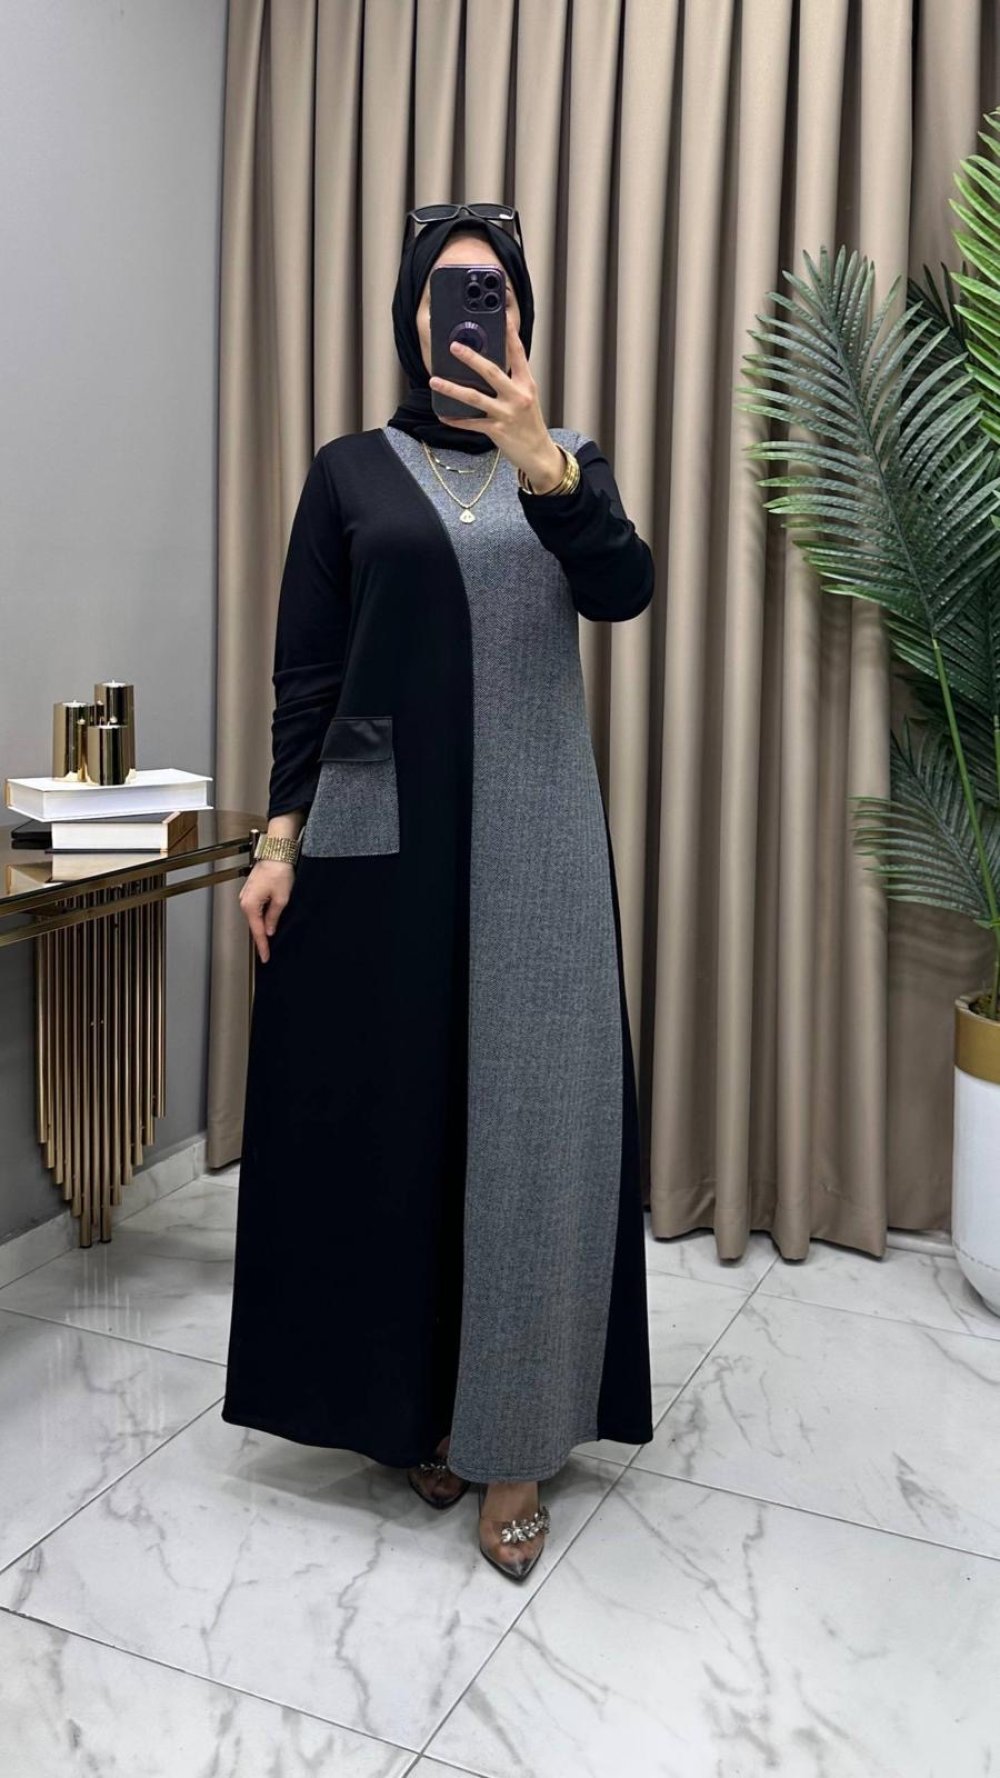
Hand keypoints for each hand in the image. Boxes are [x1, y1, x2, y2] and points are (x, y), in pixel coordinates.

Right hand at [240, 859, 294, 963]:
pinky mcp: (251, 890)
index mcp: (250, 905)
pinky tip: (268, 921)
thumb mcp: (281, 899)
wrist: (275, 854)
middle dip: (262, 938)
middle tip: (267, 952)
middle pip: (254, 925)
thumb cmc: (278, 871)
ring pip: (255, 916)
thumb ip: (274, 917)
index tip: (265, 957)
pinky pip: (256, 908)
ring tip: (269, 939)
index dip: (263, 946)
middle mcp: (245, 901)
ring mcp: (246, 895)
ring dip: (262, 926)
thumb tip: (270, 929)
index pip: (258, 931)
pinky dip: (262, 916)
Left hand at [428, 308, 565, 490]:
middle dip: (471, 358)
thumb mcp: (527, 398)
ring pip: (475, 398)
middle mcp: (518, 396)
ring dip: (452, 389)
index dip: (510, 335)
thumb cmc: (530, 425)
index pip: (518, 354)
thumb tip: (487, 368)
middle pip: (492, 372)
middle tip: (454, 346)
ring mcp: (507, 414)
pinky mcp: (497, 431)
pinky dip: (456, 420)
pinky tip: (443, 415)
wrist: (539, 454)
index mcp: (526, 384)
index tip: (503, 317)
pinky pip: (471, 423)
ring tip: (435, 381)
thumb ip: (511, 382)